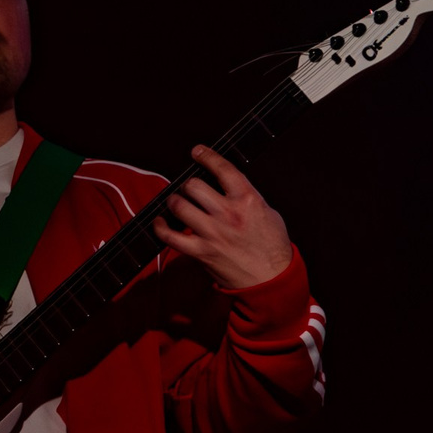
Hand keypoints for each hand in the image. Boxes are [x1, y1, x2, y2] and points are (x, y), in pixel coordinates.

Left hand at [152, 144, 292, 288]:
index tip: (198, 152)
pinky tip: (160, 222)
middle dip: (189, 184)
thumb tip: (230, 186)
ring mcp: (212, 233)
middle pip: (194, 185)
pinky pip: (170, 236)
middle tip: (189, 188)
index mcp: (247, 200)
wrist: (270, 280)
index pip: (223, 168)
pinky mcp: (201, 251)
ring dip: (175, 201)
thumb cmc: (272, 248)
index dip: (207, 156)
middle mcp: (228, 214)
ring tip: (176, 202)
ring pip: (180, 206)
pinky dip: (161, 227)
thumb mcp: (268, 212)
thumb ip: (248, 197)